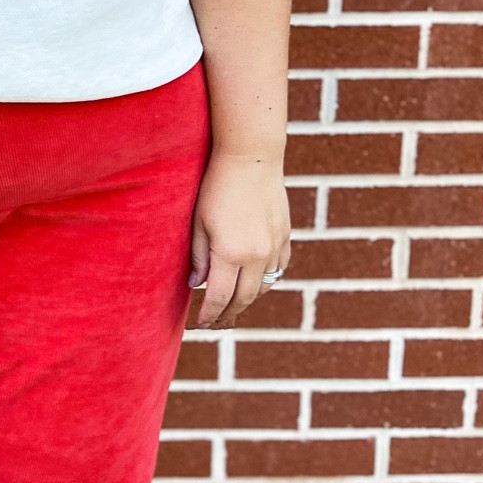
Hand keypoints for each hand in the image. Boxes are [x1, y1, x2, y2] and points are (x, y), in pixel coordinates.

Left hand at [188, 152, 289, 327]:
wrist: (251, 159)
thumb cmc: (216, 187)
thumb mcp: (199, 222)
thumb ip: (199, 258)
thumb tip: (197, 286)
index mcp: (231, 253)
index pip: (219, 297)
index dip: (209, 314)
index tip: (201, 324)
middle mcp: (257, 255)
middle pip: (243, 298)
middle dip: (228, 314)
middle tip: (216, 323)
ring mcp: (275, 247)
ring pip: (263, 287)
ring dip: (248, 300)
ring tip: (233, 306)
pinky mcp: (285, 236)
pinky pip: (278, 269)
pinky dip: (266, 281)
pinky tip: (255, 282)